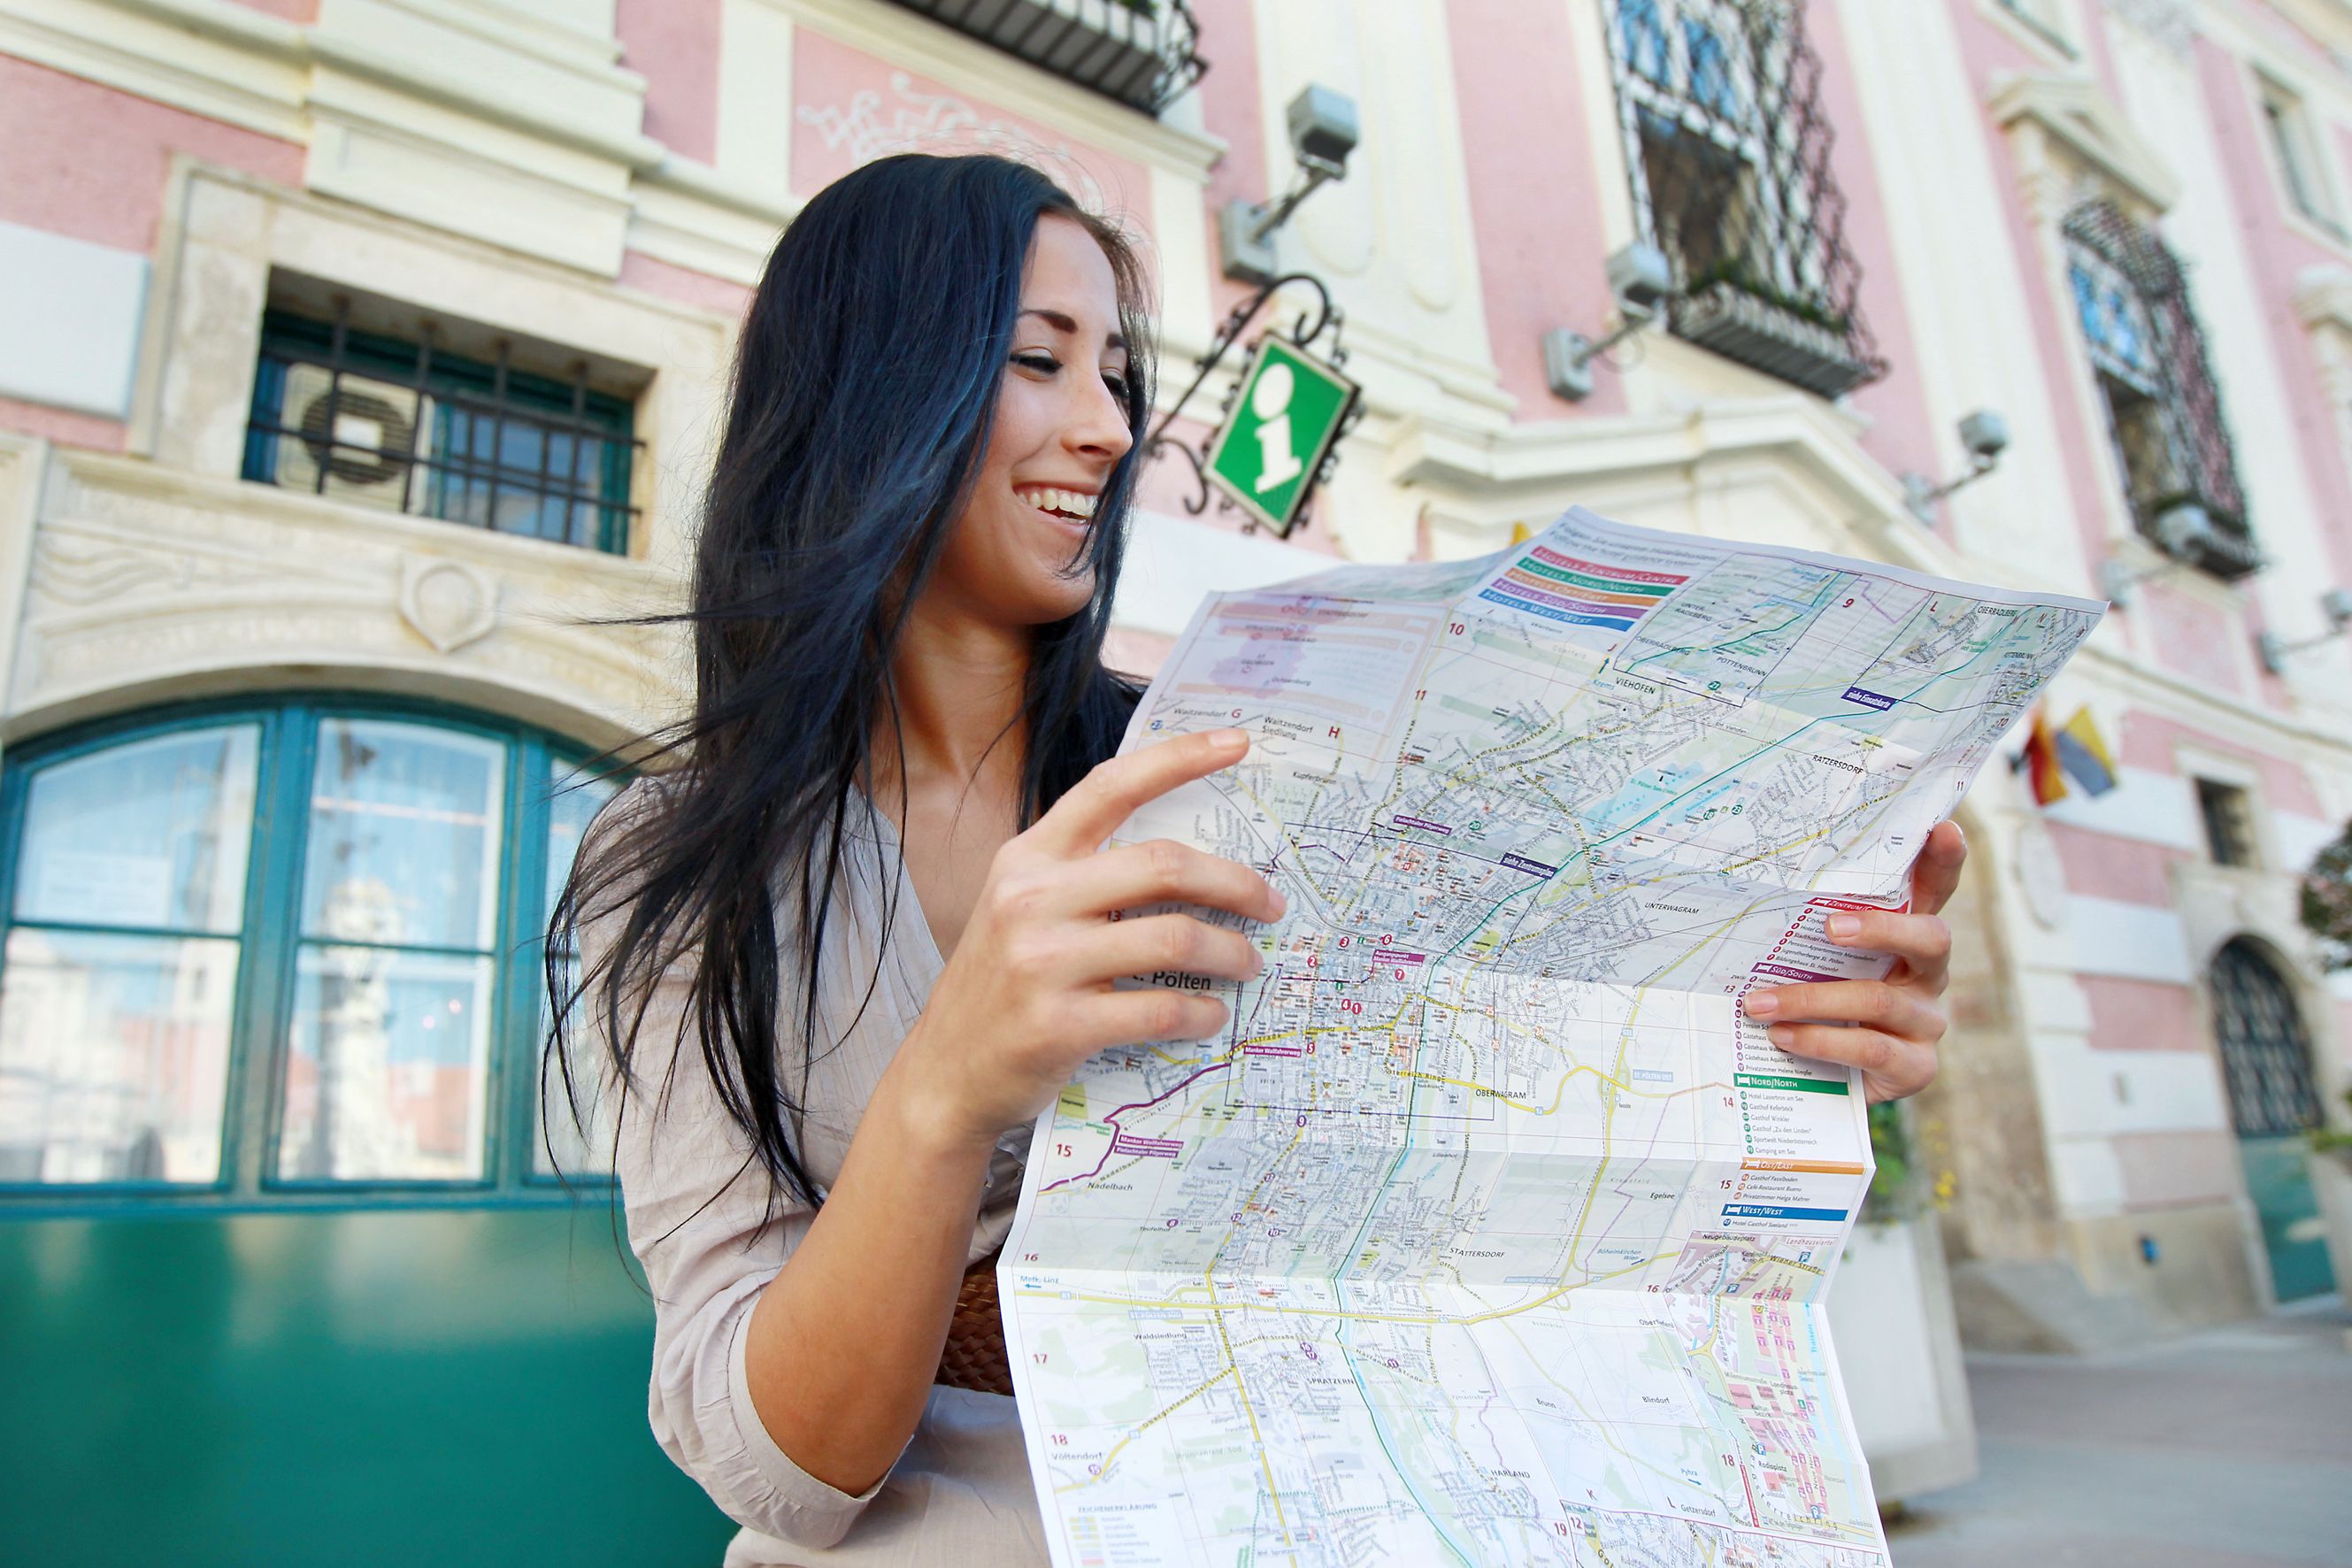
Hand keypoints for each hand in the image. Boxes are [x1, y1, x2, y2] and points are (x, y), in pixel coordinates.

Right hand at [894, 728, 1285, 1146]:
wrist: (944, 1074)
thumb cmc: (1000, 986)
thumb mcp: (1021, 908)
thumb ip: (1082, 875)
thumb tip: (1184, 861)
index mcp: (1028, 858)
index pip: (1110, 786)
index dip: (1178, 758)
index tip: (1237, 742)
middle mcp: (1031, 899)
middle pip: (1163, 866)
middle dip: (1236, 883)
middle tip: (1271, 904)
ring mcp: (1042, 963)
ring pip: (1173, 939)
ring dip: (1230, 952)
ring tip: (1249, 963)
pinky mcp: (1058, 1025)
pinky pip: (1158, 1009)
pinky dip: (1200, 1013)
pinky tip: (1209, 1015)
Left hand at [1741, 819, 1965, 1104]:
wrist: (1829, 1086)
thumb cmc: (1819, 1006)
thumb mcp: (1813, 963)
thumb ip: (1803, 933)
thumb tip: (1739, 892)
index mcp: (1908, 938)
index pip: (1935, 891)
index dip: (1945, 861)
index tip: (1945, 828)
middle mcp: (1927, 974)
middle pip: (1929, 940)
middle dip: (1881, 929)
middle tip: (1831, 925)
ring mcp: (1926, 1021)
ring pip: (1879, 1001)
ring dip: (1812, 1000)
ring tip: (1758, 1003)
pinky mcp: (1916, 1066)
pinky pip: (1870, 1049)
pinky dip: (1819, 1041)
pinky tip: (1782, 1037)